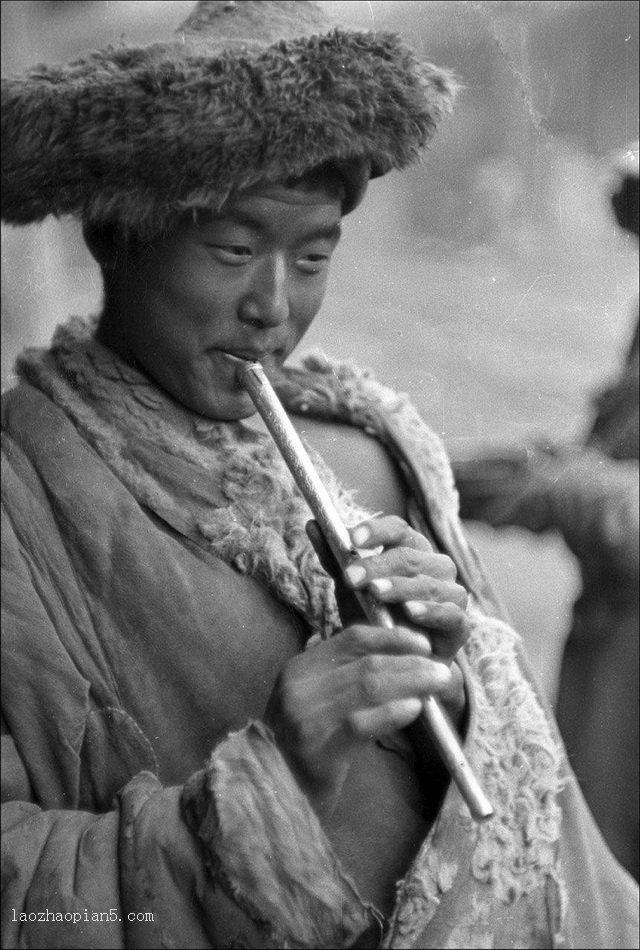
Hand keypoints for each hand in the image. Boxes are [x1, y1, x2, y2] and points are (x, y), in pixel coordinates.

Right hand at [265, 516, 469, 802]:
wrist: (274, 793)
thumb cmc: (304, 745)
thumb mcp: (314, 700)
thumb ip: (339, 672)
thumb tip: (390, 647)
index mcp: (298, 668)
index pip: (352, 638)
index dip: (392, 637)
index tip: (423, 643)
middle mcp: (297, 686)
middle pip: (366, 662)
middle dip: (411, 663)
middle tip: (442, 668)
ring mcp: (304, 716)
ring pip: (369, 687)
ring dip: (411, 683)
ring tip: (438, 685)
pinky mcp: (316, 748)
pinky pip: (362, 723)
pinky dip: (393, 712)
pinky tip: (415, 709)